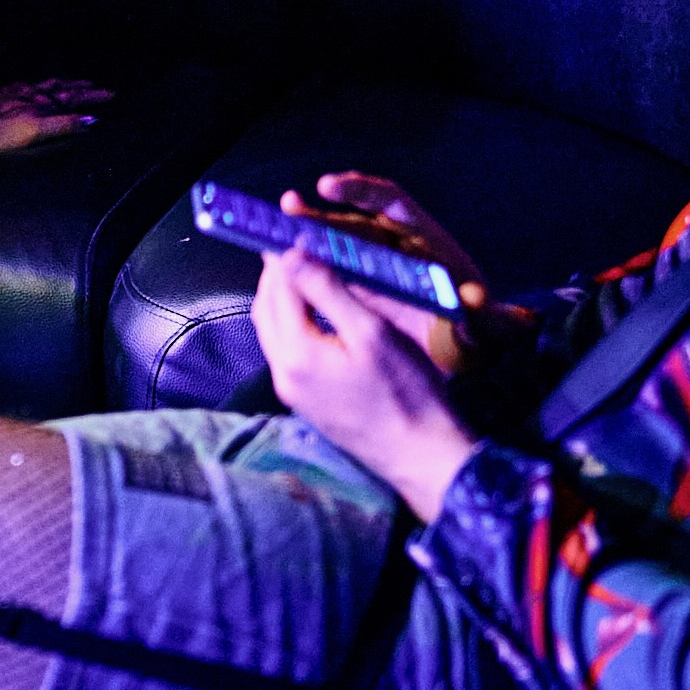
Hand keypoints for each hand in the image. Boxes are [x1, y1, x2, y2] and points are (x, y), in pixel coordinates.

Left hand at [0, 78, 111, 154]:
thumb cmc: (1, 134)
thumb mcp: (36, 132)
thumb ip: (64, 125)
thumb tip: (91, 120)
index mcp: (45, 104)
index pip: (75, 98)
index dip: (93, 97)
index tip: (111, 94)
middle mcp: (34, 95)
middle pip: (63, 88)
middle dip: (82, 89)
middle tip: (98, 87)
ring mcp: (19, 94)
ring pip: (47, 85)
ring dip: (64, 84)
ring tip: (74, 83)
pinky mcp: (5, 96)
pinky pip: (30, 86)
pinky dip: (41, 86)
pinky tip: (37, 87)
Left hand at [251, 239, 480, 519]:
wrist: (423, 457)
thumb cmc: (407, 392)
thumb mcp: (372, 332)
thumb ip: (328, 291)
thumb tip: (291, 254)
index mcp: (295, 354)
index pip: (277, 290)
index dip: (284, 257)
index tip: (292, 231)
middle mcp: (283, 374)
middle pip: (266, 311)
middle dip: (276, 277)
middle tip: (294, 247)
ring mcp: (293, 392)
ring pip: (274, 333)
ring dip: (283, 301)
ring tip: (305, 273)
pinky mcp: (307, 403)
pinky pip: (288, 353)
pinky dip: (294, 325)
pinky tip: (317, 315)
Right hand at [287, 176, 495, 373]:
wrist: (465, 351)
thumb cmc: (479, 332)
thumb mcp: (487, 327)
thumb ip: (487, 317)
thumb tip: (477, 301)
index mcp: (425, 239)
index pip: (391, 200)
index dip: (359, 189)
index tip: (329, 187)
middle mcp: (395, 244)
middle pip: (352, 219)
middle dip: (320, 214)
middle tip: (286, 209)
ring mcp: (375, 265)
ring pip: (335, 244)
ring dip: (306, 237)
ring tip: (271, 232)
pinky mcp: (361, 286)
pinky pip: (331, 270)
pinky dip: (308, 266)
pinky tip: (280, 268)